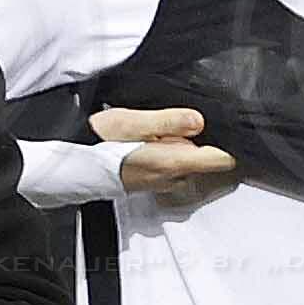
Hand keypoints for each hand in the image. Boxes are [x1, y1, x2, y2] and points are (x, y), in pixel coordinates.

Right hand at [90, 103, 236, 201]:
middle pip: (203, 158)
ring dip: (179, 146)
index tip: (229, 130)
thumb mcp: (133, 121)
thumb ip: (169, 122)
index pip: (220, 160)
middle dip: (196, 140)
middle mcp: (171, 178)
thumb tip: (198, 121)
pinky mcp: (152, 183)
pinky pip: (172, 166)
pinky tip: (149, 142)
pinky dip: (167, 153)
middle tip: (174, 125)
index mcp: (172, 162)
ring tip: (156, 133)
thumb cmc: (98, 141)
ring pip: (186, 161)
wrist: (73, 163)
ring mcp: (162, 183)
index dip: (228, 145)